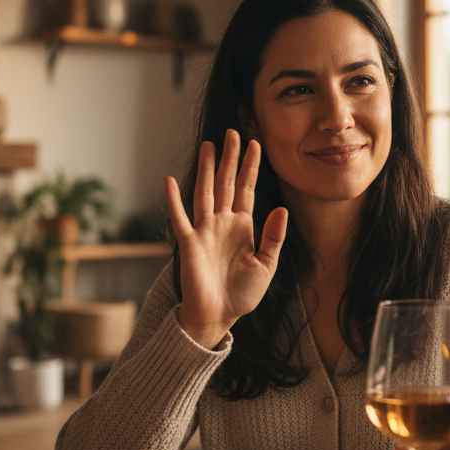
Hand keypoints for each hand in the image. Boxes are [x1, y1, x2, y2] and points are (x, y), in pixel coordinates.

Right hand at [164, 130, 287, 348]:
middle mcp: (223, 223)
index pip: (247, 190)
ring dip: (205, 169)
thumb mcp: (266, 265)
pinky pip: (180, 218)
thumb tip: (281, 209)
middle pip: (226, 183)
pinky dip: (174, 200)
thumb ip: (273, 237)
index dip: (250, 168)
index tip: (255, 144)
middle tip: (232, 132)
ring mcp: (204, 231)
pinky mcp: (188, 244)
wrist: (219, 317)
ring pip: (205, 192)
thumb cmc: (242, 294)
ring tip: (208, 145)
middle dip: (229, 159)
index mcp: (243, 227)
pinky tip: (168, 180)